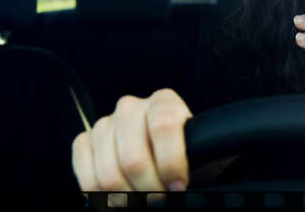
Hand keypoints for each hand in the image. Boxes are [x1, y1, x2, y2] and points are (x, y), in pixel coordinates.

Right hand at [72, 88, 239, 202]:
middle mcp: (131, 108)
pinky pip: (86, 175)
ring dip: (127, 197)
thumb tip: (219, 165)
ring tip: (142, 201)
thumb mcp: (204, 151)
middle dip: (149, 189)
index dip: (171, 162)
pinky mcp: (84, 142)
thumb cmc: (187, 154)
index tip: (179, 186)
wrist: (163, 153)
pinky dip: (101, 196)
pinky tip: (120, 200)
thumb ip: (210, 154)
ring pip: (109, 172)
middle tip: (160, 200)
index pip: (163, 125)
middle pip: (133, 157)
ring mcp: (105, 124)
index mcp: (164, 102)